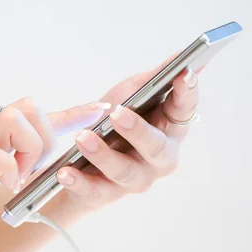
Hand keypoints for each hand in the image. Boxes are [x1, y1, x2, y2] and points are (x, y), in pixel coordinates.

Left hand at [56, 56, 199, 210]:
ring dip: (102, 154)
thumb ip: (153, 80)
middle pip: (157, 148)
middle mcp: (159, 158)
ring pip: (124, 171)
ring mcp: (135, 179)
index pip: (184, 111)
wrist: (82, 162)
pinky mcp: (107, 195)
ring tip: (82, 138)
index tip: (183, 74)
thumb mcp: (128, 97)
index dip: (187, 93)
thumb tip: (185, 56)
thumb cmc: (112, 125)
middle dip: (138, 130)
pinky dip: (78, 182)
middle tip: (117, 113)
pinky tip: (64, 172)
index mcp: (169, 130)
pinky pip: (94, 191)